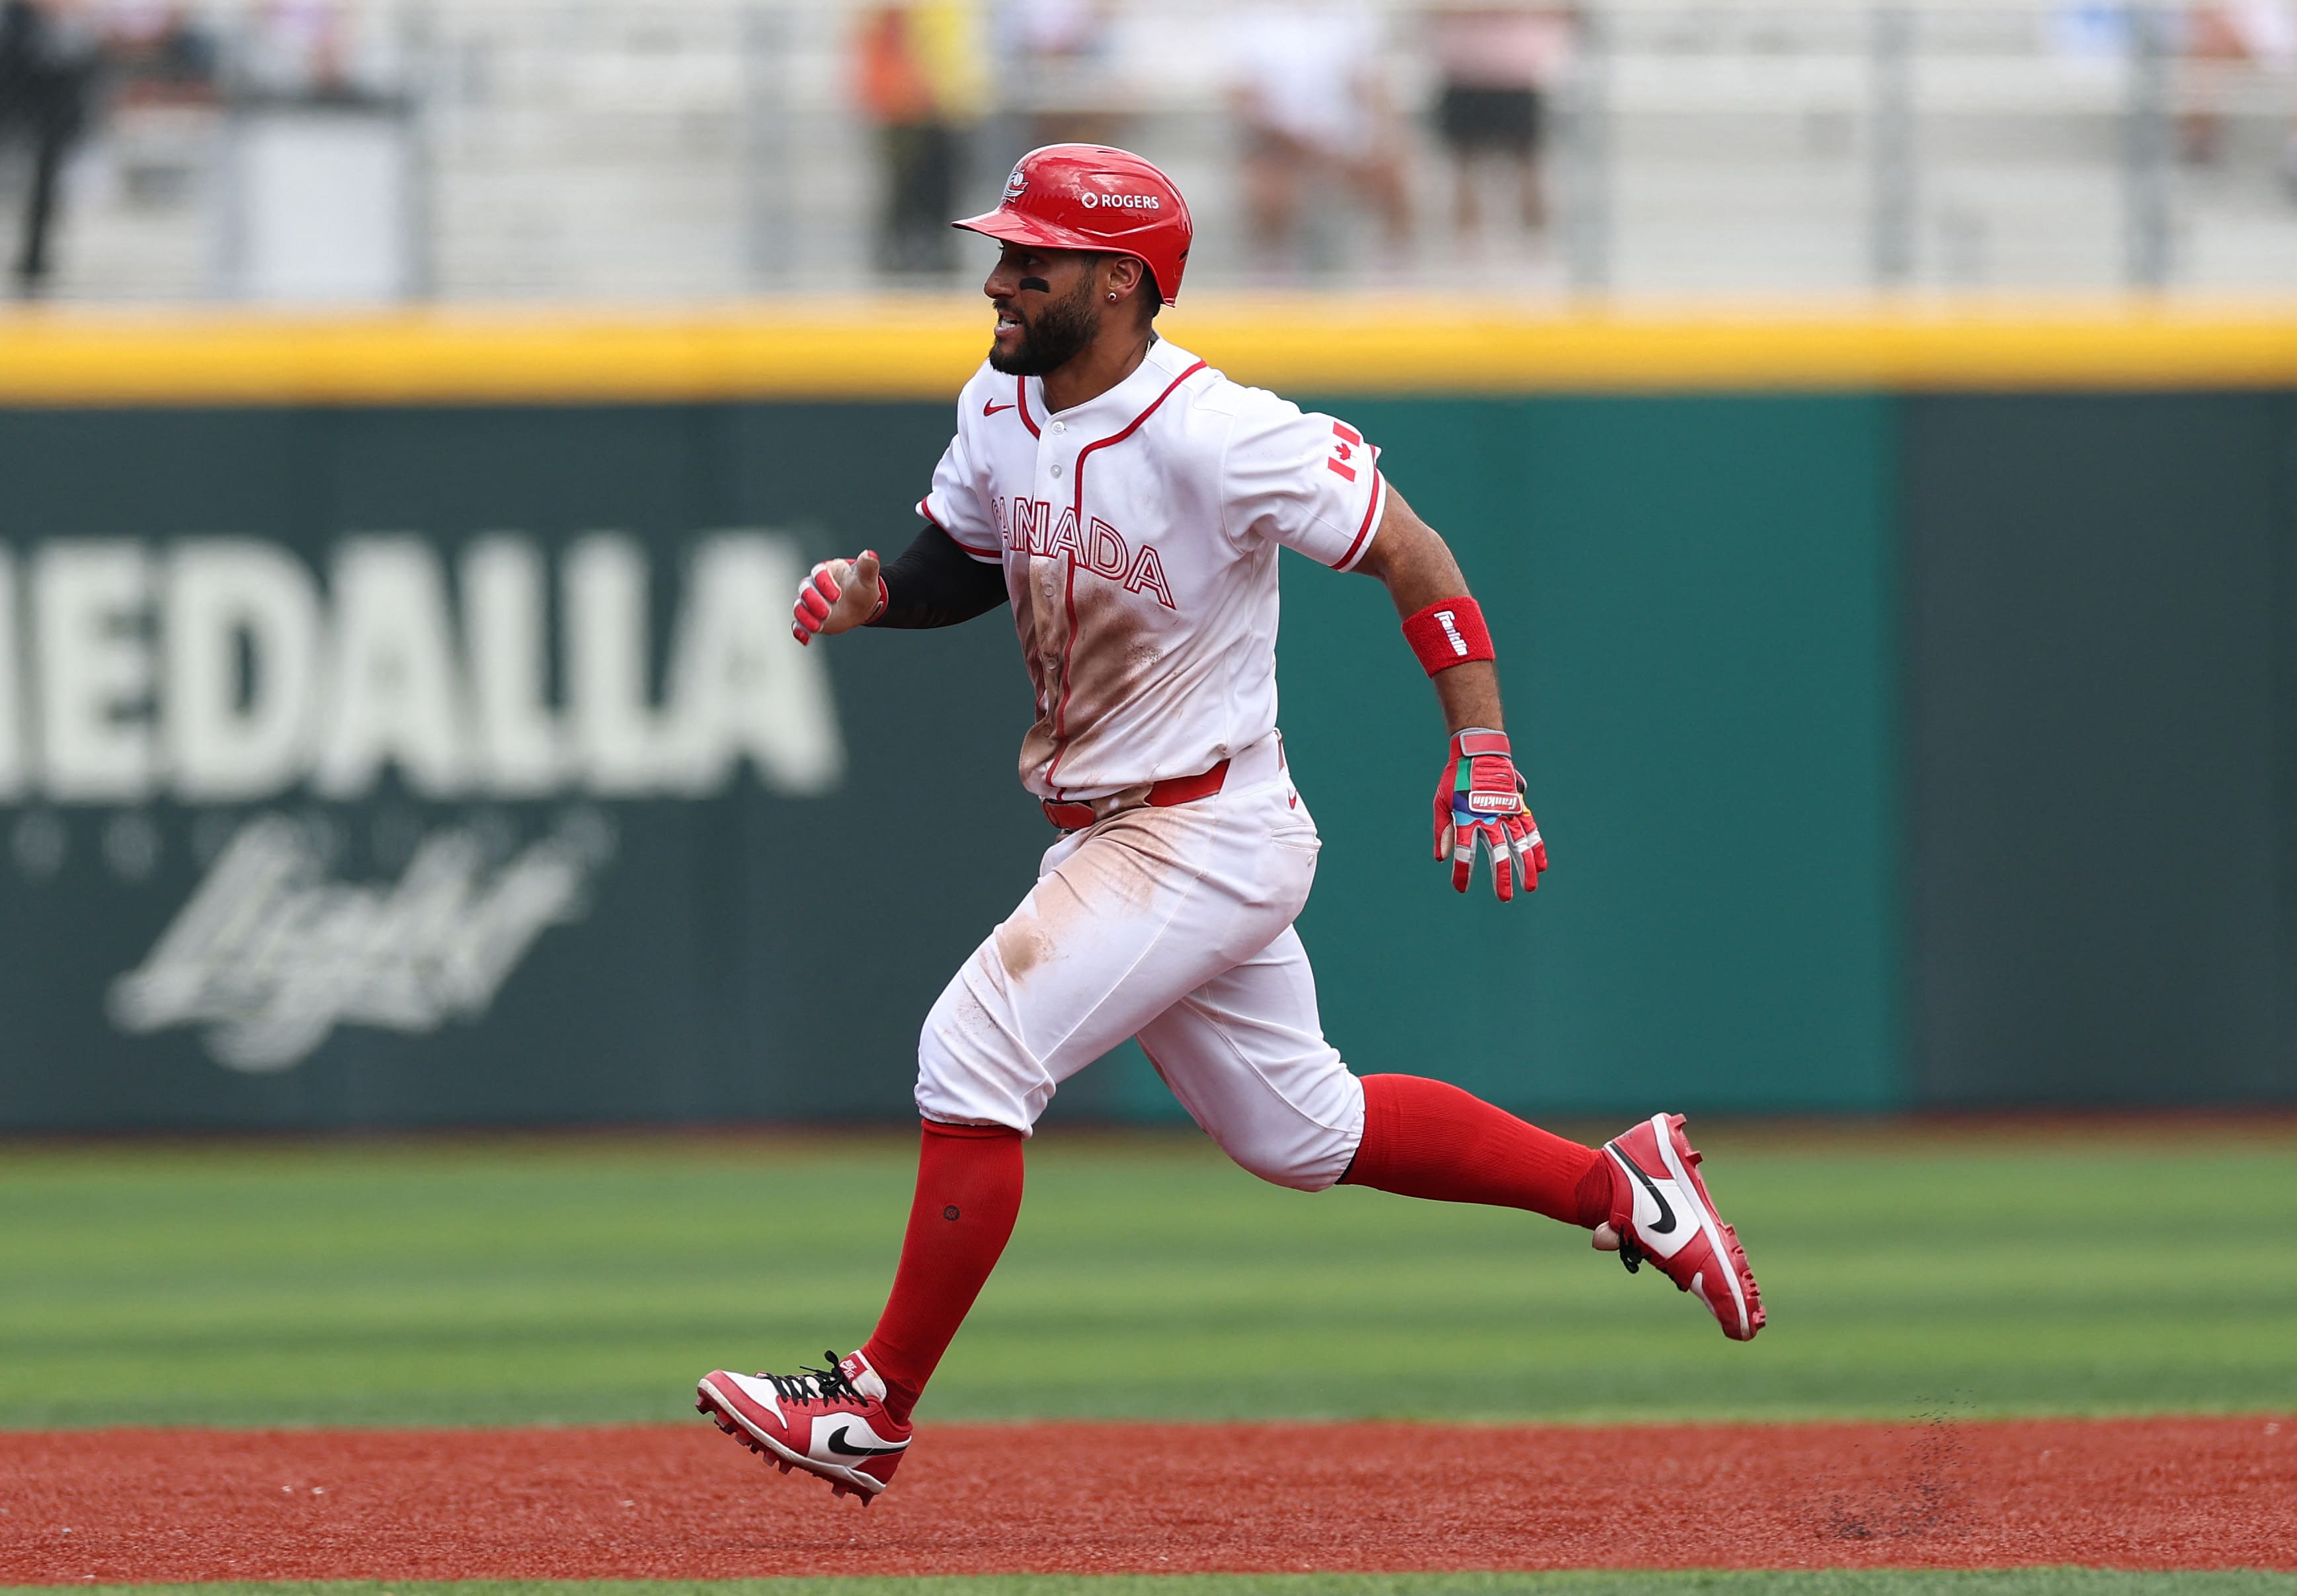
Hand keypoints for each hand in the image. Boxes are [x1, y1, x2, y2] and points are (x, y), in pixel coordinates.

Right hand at [791, 551, 883, 645]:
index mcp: (827, 571)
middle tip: (827, 613)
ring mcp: (810, 603)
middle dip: (813, 602)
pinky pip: (799, 624)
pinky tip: (806, 639)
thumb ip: (868, 567)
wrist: (861, 605)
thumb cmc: (862, 588)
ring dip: (805, 617)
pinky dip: (800, 631)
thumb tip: (870, 554)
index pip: (819, 573)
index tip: (837, 595)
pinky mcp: (810, 618)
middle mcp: (814, 586)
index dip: (825, 583)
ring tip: (817, 627)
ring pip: (799, 607)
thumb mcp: (868, 579)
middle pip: (805, 590)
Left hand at [1433, 728, 1546, 900]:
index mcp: (1466, 816)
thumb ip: (1442, 830)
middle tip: (1504, 897)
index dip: (1462, 871)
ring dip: (1525, 867)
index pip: (1463, 849)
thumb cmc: (1455, 780)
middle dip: (1501, 876)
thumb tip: (1441, 859)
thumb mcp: (1442, 802)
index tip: (1460, 888)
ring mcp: (1506, 812)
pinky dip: (1537, 847)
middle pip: (1497, 852)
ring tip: (1529, 887)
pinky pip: (1531, 830)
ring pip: (1519, 844)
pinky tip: (1541, 866)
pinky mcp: (1518, 808)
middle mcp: (1489, 817)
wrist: (1479, 752)